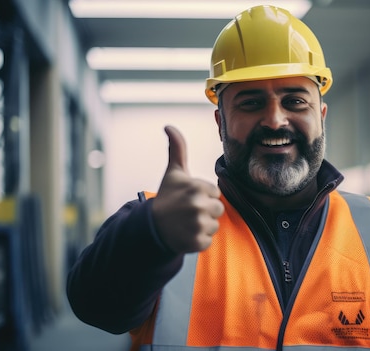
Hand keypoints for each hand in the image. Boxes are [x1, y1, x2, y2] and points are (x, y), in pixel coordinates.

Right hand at [151, 125, 224, 253]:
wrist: (151, 227)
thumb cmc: (167, 197)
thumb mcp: (174, 173)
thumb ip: (177, 148)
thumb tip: (169, 126)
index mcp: (196, 187)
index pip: (215, 193)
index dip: (203, 195)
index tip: (188, 198)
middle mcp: (197, 205)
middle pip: (218, 209)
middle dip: (205, 211)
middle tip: (187, 212)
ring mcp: (197, 225)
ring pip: (215, 225)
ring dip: (203, 226)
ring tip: (186, 223)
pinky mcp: (196, 243)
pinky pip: (208, 241)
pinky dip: (198, 240)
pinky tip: (185, 235)